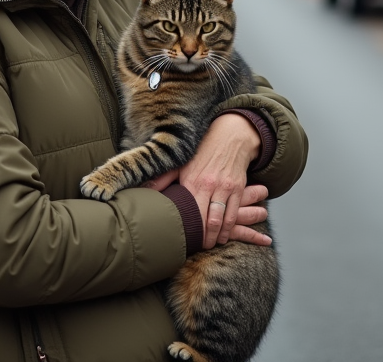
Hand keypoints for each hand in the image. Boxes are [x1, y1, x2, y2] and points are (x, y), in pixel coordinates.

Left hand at [144, 113, 268, 248]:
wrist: (230, 136)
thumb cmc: (202, 151)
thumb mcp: (180, 163)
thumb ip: (162, 179)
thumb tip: (143, 190)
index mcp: (192, 182)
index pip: (189, 212)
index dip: (187, 229)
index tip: (183, 240)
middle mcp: (209, 186)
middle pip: (207, 220)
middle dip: (204, 238)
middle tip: (199, 247)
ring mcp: (225, 188)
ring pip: (222, 219)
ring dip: (218, 236)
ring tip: (212, 244)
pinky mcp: (238, 188)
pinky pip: (235, 212)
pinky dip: (230, 227)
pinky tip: (225, 235)